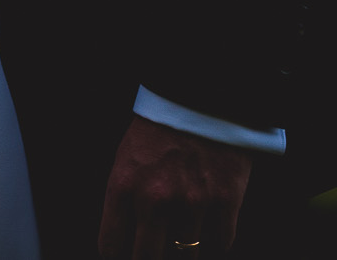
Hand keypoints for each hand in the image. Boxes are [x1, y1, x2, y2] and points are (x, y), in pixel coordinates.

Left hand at [97, 116, 250, 258]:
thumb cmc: (161, 127)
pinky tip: (211, 229)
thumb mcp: (128, 155)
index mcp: (124, 184)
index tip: (125, 255)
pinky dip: (217, 240)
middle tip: (154, 254)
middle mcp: (155, 197)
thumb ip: (124, 197)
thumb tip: (126, 239)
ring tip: (184, 240)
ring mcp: (192, 201)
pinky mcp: (225, 199)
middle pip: (146, 259)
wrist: (204, 93)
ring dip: (185, 252)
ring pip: (186, 255)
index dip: (118, 256)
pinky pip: (221, 242)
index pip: (111, 246)